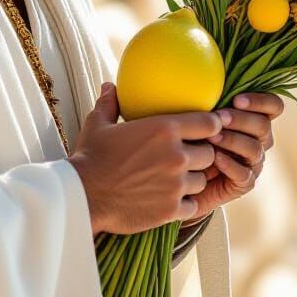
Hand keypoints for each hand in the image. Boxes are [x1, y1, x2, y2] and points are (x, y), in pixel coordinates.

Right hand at [68, 83, 221, 235]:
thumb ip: (109, 104)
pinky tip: (171, 201)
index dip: (212, 125)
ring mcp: (176, 185)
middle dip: (202, 154)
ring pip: (202, 180)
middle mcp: (176, 156)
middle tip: (188, 156)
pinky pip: (193, 205)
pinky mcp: (171, 210)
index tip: (208, 128)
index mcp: (164, 129)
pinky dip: (184, 204)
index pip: (208, 123)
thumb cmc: (90, 157)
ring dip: (193, 179)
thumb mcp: (98, 124)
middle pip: (209, 153)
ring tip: (178, 180)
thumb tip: (109, 86)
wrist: (84, 195)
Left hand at [181, 92, 284, 223]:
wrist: (185, 175)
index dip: (261, 101)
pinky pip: (244, 174)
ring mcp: (254, 163)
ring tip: (211, 137)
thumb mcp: (203, 115)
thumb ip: (212, 99)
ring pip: (254, 149)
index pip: (274, 106)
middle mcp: (260, 140)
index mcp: (256, 119)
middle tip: (219, 117)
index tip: (237, 99)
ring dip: (232, 140)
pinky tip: (215, 158)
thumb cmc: (194, 136)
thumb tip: (206, 77)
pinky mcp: (244, 183)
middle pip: (264, 126)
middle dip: (241, 120)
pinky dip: (230, 165)